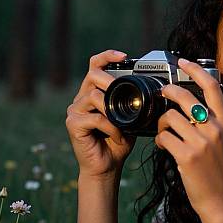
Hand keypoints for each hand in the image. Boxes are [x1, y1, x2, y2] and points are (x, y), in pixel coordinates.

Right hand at [66, 50, 135, 178]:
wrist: (107, 167)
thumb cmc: (118, 143)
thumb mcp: (130, 119)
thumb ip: (132, 104)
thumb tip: (150, 90)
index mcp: (94, 93)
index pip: (95, 66)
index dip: (107, 56)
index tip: (125, 56)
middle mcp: (81, 99)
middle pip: (92, 76)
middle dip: (111, 81)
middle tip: (126, 93)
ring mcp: (75, 111)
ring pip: (93, 96)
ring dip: (113, 110)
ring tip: (124, 125)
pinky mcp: (73, 124)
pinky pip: (95, 118)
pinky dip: (111, 127)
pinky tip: (118, 136)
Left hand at [155, 58, 222, 221]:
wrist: (221, 200)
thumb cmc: (219, 170)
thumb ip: (212, 122)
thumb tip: (190, 105)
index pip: (212, 87)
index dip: (196, 70)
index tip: (183, 61)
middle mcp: (215, 129)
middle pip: (185, 97)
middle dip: (168, 92)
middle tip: (162, 94)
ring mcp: (201, 142)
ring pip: (170, 118)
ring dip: (162, 124)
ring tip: (165, 134)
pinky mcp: (187, 156)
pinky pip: (163, 137)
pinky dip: (160, 141)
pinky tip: (165, 148)